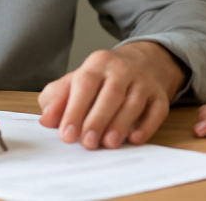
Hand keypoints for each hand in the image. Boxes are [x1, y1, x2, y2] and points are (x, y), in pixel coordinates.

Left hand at [38, 42, 187, 149]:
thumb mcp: (78, 80)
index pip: (84, 84)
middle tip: (87, 143)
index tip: (67, 134)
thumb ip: (58, 98)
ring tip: (108, 143)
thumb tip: (46, 119)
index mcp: (98, 63)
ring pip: (134, 102)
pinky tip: (135, 139)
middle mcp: (122, 69)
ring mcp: (144, 82)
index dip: (75, 110)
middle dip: (97, 120)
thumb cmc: (104, 78)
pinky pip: (156, 111)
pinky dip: (147, 126)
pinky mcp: (159, 96)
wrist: (144, 62)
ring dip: (121, 124)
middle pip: (111, 93)